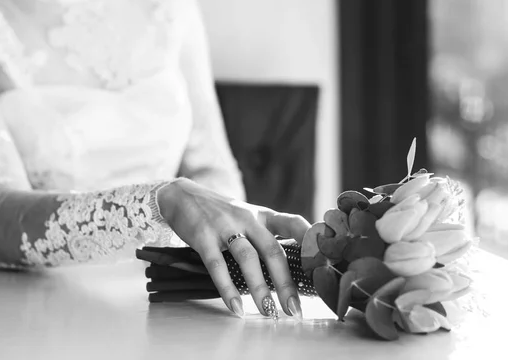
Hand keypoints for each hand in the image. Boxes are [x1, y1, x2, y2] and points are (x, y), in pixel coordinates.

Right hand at [157, 178, 310, 318]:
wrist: (183, 195)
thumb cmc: (221, 213)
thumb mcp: (248, 217)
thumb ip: (267, 234)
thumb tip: (294, 264)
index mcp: (263, 215)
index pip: (293, 222)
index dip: (310, 240)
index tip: (324, 263)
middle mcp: (247, 218)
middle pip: (273, 250)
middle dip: (286, 282)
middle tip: (294, 309)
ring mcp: (225, 226)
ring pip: (247, 258)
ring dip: (259, 288)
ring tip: (268, 312)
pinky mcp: (203, 237)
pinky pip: (217, 266)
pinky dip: (228, 289)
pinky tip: (236, 308)